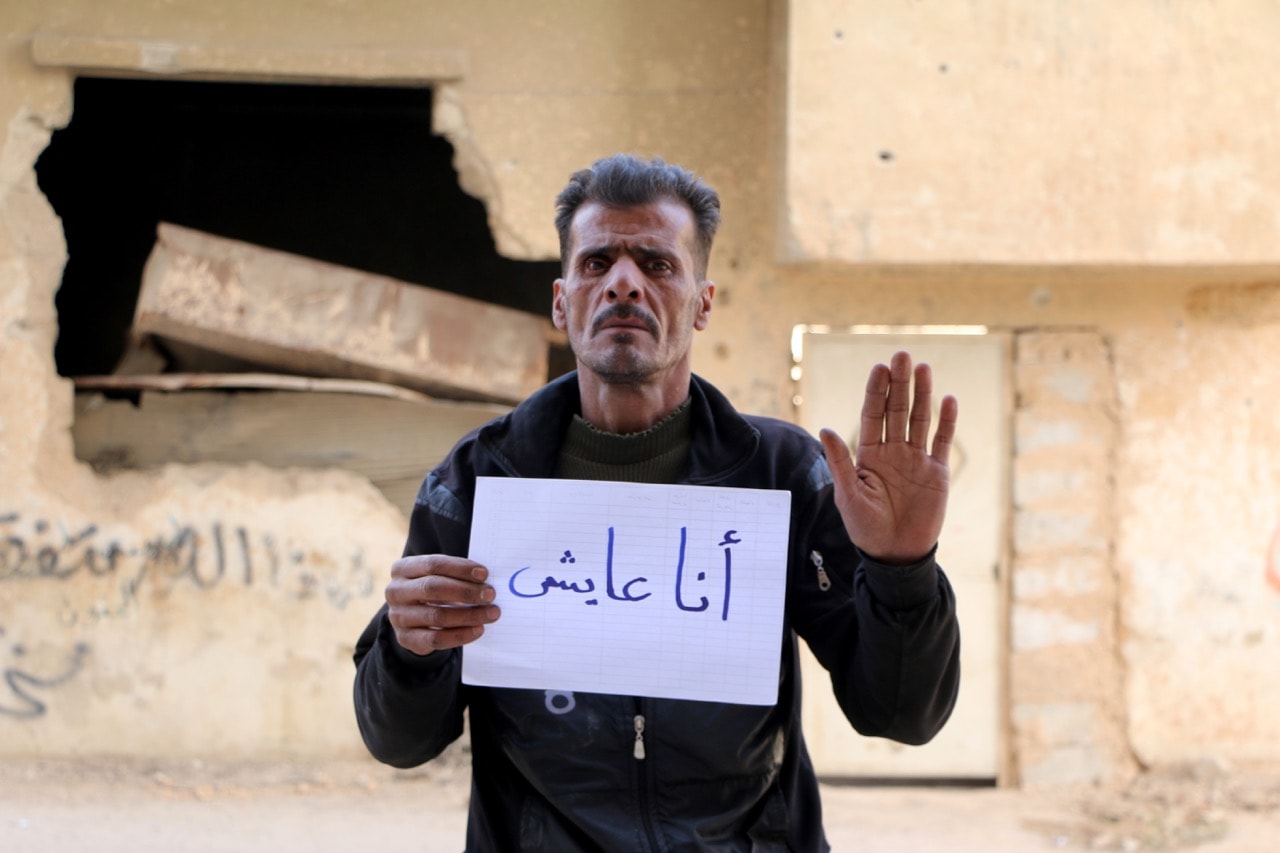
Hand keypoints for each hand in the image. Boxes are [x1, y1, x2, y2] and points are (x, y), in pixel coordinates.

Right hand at [385, 555, 500, 654]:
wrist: (412, 619)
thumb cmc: (433, 590)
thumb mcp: (438, 576)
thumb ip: (456, 575)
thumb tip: (485, 581)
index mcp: (402, 568)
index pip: (433, 564)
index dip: (460, 568)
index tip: (484, 574)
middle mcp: (395, 591)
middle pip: (433, 588)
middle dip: (466, 591)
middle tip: (490, 594)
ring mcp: (398, 616)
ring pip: (436, 616)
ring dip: (469, 615)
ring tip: (491, 613)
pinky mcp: (405, 639)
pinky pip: (436, 639)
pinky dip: (460, 635)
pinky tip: (478, 630)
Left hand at [818, 351, 957, 563]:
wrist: (895, 554)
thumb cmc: (865, 527)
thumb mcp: (848, 494)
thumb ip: (840, 462)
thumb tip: (826, 429)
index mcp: (868, 454)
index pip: (872, 415)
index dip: (876, 391)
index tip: (879, 367)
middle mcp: (892, 452)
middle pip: (896, 411)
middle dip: (899, 384)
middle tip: (902, 355)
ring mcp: (916, 460)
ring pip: (919, 420)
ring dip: (922, 395)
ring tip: (923, 368)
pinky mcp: (937, 473)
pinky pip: (941, 442)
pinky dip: (946, 422)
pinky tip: (947, 400)